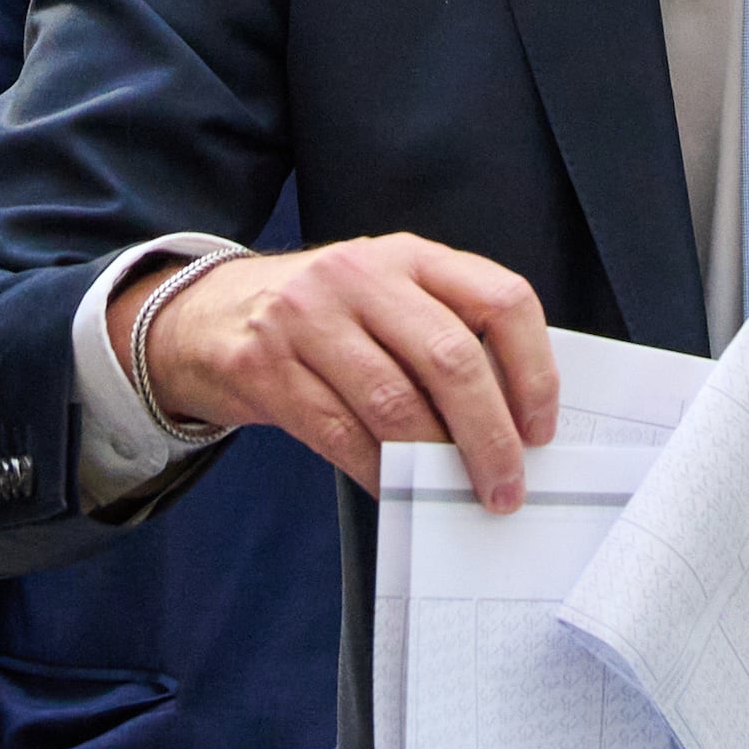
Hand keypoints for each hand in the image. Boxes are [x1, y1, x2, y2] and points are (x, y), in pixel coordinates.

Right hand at [109, 235, 556, 507]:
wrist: (205, 315)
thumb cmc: (326, 317)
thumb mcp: (389, 297)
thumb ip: (446, 333)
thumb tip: (513, 419)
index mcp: (412, 256)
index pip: (502, 300)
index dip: (534, 370)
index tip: (543, 427)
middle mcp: (362, 276)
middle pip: (451, 359)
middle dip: (490, 433)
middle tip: (508, 482)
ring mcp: (307, 317)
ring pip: (394, 402)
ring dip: (435, 460)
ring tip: (460, 491)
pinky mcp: (262, 364)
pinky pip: (338, 432)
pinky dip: (377, 469)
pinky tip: (397, 487)